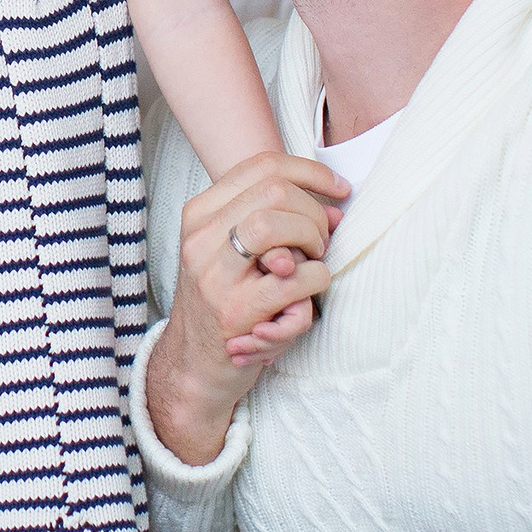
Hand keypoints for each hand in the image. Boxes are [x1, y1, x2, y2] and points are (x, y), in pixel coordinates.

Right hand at [144, 151, 346, 464]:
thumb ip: (274, 222)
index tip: (339, 189)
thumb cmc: (223, 302)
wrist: (192, 365)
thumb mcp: (233, 252)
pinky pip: (300, 280)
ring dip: (312, 242)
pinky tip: (304, 299)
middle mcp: (201, 239)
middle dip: (314, 214)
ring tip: (309, 265)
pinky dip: (317, 283)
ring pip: (279, 225)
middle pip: (276, 192)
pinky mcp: (236, 312)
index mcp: (200, 214)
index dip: (311, 172)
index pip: (262, 166)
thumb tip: (334, 209)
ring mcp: (215, 275)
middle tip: (317, 244)